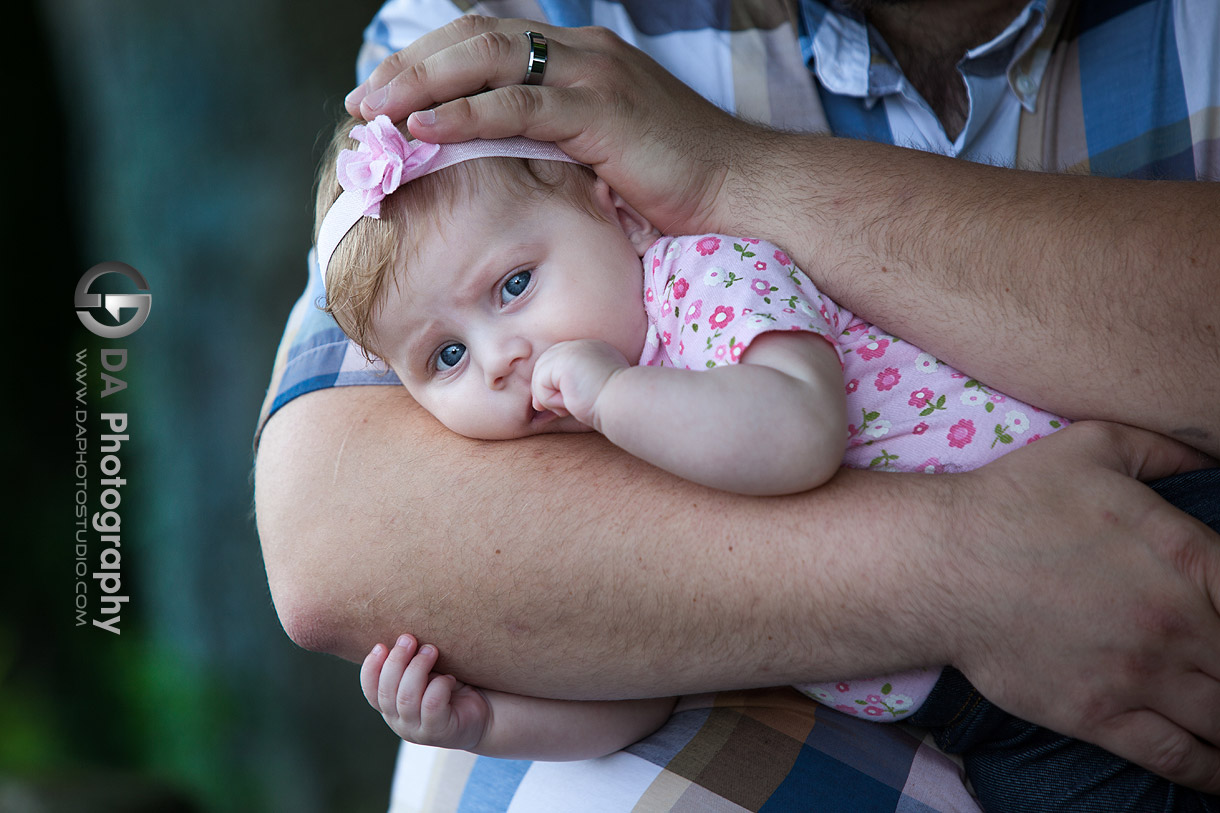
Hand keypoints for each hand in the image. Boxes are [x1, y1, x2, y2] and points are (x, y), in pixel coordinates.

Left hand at [344, 15, 757, 234]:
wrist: (743, 192)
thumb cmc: (680, 186)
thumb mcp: (606, 156)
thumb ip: (558, 146)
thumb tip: (506, 168)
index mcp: (581, 60)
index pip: (488, 44)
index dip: (431, 63)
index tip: (387, 94)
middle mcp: (582, 54)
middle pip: (476, 40)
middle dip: (411, 66)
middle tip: (363, 99)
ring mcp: (592, 76)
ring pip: (487, 61)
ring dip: (422, 83)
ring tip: (373, 109)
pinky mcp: (600, 110)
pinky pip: (517, 104)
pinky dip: (464, 112)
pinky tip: (422, 127)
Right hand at [360, 633, 489, 751]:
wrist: (485, 713)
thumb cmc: (450, 687)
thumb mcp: (427, 674)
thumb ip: (410, 663)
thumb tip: (403, 636)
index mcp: (391, 707)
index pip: (370, 691)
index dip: (371, 669)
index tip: (380, 645)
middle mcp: (399, 721)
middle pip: (386, 692)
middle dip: (396, 662)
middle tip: (409, 639)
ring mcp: (417, 730)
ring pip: (407, 698)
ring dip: (417, 669)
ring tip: (432, 650)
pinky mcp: (439, 731)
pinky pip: (432, 705)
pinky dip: (439, 686)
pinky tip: (449, 678)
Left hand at [531, 339, 629, 427]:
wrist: (625, 403)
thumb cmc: (612, 407)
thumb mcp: (586, 397)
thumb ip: (564, 392)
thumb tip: (535, 403)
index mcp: (589, 351)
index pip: (557, 370)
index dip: (558, 389)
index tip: (575, 401)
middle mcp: (578, 344)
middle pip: (544, 372)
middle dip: (552, 394)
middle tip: (573, 404)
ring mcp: (570, 349)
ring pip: (540, 378)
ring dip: (553, 399)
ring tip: (575, 402)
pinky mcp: (562, 359)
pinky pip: (540, 384)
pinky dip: (552, 400)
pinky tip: (572, 400)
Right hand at [942, 422, 1219, 790]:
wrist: (942, 564)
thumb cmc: (1013, 503)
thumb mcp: (1093, 447)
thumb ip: (1164, 450)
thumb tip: (1212, 457)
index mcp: (1186, 558)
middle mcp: (1178, 622)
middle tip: (1218, 666)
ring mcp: (1141, 675)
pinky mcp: (1100, 716)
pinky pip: (1181, 759)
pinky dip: (1213, 772)